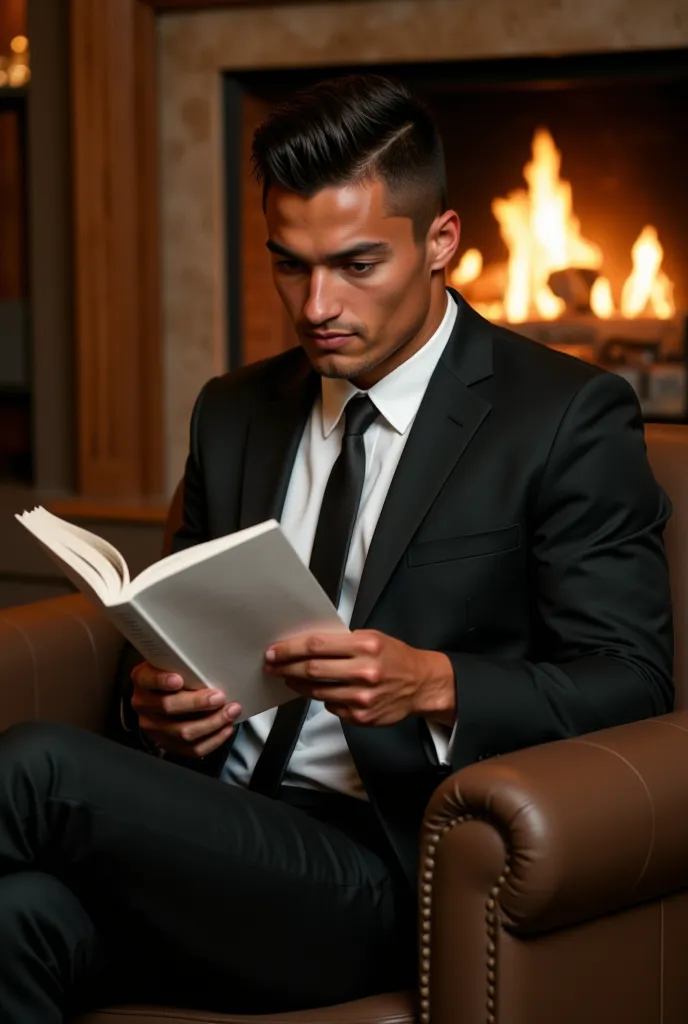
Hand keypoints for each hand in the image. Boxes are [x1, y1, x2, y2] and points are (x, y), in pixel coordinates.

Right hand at [130, 662, 240, 758]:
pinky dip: (213, 740)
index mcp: (142, 679)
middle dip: (198, 703)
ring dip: (211, 723)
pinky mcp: (167, 744)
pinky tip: (225, 728)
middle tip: (219, 697)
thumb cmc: (173, 673)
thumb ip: (183, 663)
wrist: (163, 693)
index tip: (179, 679)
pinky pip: (191, 749)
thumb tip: (210, 663)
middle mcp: (143, 704)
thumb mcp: (171, 662)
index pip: (148, 679)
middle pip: (168, 707)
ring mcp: (154, 727)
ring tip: (230, 712)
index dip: (162, 680)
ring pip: (182, 732)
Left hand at [264, 630, 454, 726]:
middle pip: (312, 669)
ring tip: (288, 677)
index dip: (290, 649)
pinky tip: (318, 691)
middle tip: (272, 665)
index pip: (317, 646)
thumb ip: (342, 642)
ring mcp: (362, 697)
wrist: (420, 684)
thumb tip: (306, 645)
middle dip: (286, 666)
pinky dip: (321, 698)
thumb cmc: (394, 657)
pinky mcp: (361, 716)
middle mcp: (364, 672)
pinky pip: (330, 706)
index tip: (275, 651)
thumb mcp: (372, 638)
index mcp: (366, 646)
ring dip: (297, 684)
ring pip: (317, 691)